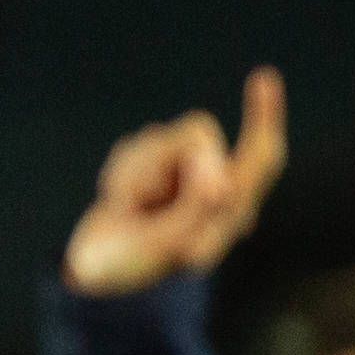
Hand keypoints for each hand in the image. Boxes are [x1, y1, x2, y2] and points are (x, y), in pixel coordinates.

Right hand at [60, 73, 287, 295]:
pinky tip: (118, 204)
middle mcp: (212, 192)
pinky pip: (137, 147)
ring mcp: (181, 178)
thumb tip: (215, 164)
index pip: (258, 158)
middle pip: (197, 141)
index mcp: (228, 213)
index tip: (262, 77)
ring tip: (125, 208)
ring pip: (163, 140)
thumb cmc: (134, 266)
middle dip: (160, 158)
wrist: (91, 277)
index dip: (264, 118)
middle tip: (132, 199)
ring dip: (134, 172)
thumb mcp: (167, 242)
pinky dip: (120, 175)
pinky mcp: (152, 169)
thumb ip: (196, 203)